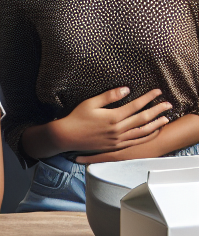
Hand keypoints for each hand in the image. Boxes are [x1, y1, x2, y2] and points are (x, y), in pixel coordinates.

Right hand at [49, 87, 170, 155]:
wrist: (67, 137)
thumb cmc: (76, 118)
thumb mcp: (90, 103)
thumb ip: (109, 96)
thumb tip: (125, 89)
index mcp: (112, 117)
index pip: (135, 105)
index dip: (148, 98)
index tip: (157, 92)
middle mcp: (118, 129)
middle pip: (143, 118)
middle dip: (157, 110)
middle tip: (168, 104)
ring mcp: (118, 139)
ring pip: (142, 132)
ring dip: (156, 124)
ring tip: (166, 118)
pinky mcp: (116, 146)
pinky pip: (136, 142)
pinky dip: (147, 137)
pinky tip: (153, 132)